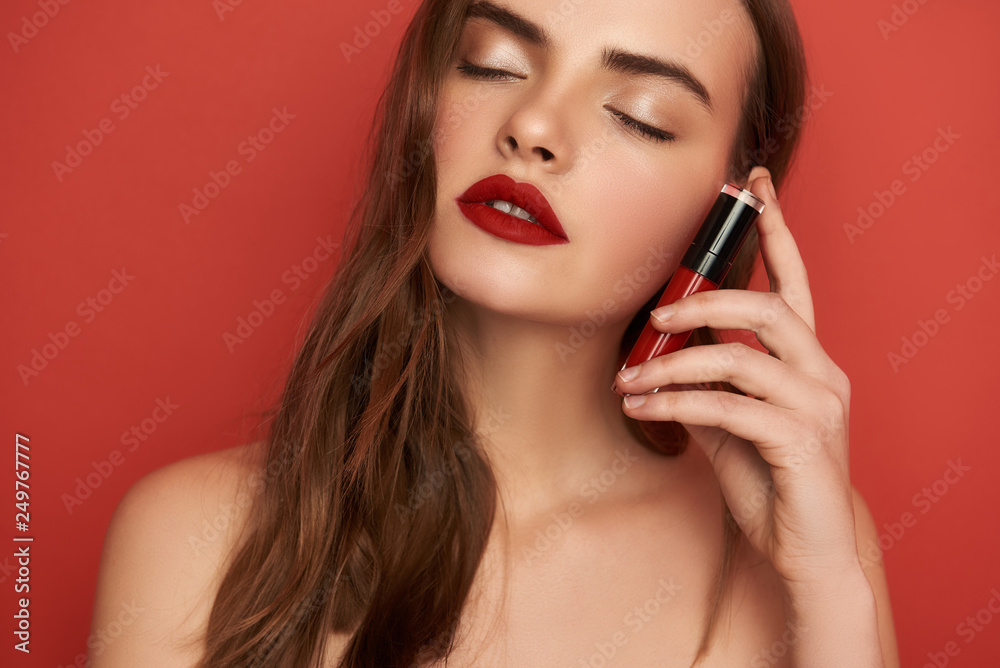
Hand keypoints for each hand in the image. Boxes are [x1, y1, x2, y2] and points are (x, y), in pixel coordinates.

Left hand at [613, 170, 862, 590]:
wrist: (807, 547)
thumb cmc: (770, 477)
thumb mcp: (729, 418)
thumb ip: (705, 378)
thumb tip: (659, 347)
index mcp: (807, 358)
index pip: (794, 283)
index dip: (776, 231)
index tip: (751, 186)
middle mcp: (822, 372)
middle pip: (765, 308)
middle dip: (703, 301)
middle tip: (654, 313)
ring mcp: (817, 405)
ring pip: (737, 358)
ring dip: (671, 366)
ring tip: (627, 380)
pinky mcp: (801, 441)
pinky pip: (727, 407)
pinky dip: (675, 403)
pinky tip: (639, 408)